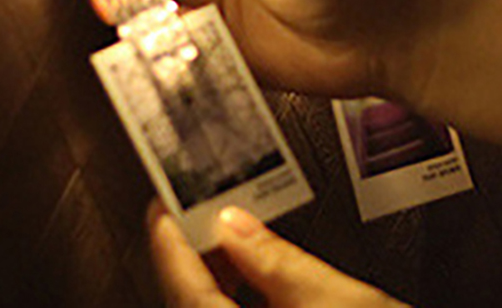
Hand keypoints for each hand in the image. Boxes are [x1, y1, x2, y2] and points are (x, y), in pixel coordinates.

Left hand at [147, 201, 408, 307]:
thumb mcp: (339, 297)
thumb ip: (277, 261)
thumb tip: (233, 222)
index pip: (185, 292)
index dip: (169, 243)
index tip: (162, 204)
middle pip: (192, 304)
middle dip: (192, 257)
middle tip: (197, 209)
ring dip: (213, 278)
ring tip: (225, 234)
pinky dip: (233, 298)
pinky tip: (251, 277)